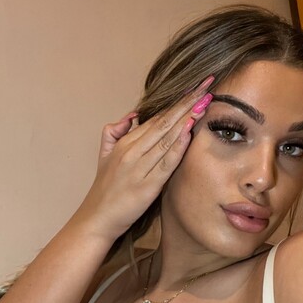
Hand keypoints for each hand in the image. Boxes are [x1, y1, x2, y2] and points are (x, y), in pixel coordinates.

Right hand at [73, 75, 214, 242]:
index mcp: (125, 143)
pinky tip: (190, 131)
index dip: (177, 102)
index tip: (194, 88)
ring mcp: (140, 168)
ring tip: (204, 101)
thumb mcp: (104, 155)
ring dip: (187, 118)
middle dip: (187, 102)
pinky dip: (178, 146)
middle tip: (205, 84)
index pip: (156, 117)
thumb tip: (131, 115)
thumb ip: (114, 132)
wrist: (96, 218)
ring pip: (167, 138)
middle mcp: (132, 151)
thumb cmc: (105, 189)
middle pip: (164, 122)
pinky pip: (166, 162)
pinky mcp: (148, 186)